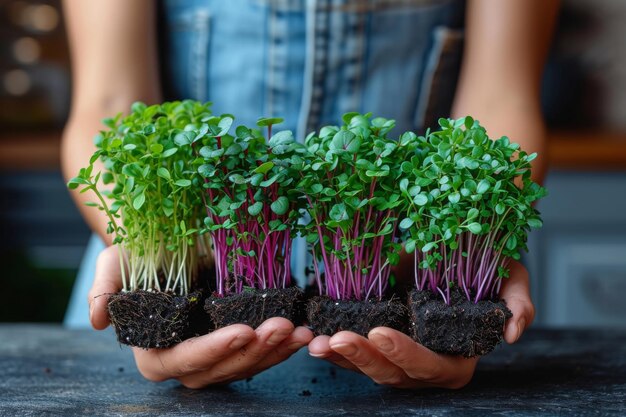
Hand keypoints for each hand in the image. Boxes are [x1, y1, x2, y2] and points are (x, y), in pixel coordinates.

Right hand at [89, 246, 312, 387]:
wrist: (171, 243)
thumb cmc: (142, 252)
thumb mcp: (117, 262)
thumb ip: (103, 288)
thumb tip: (96, 320)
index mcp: (153, 349)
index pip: (181, 360)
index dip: (211, 350)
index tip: (242, 330)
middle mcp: (184, 360)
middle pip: (220, 369)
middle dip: (252, 352)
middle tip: (281, 327)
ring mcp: (214, 355)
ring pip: (245, 366)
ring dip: (274, 352)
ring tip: (300, 332)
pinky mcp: (236, 343)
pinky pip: (260, 353)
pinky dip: (282, 345)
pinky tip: (303, 332)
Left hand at [308, 260, 534, 388]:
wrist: (453, 251)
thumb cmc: (486, 267)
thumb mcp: (510, 278)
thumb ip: (518, 303)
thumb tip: (512, 332)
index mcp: (457, 357)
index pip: (431, 365)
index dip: (406, 354)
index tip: (382, 331)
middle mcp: (425, 364)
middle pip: (392, 373)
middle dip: (364, 358)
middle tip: (338, 338)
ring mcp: (398, 355)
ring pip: (367, 366)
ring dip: (341, 357)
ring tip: (316, 342)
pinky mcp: (377, 341)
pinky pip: (353, 352)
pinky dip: (332, 346)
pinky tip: (313, 335)